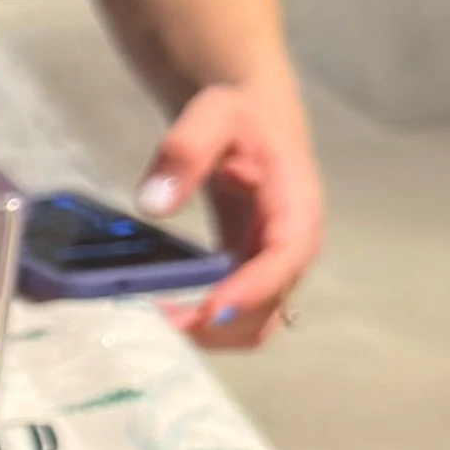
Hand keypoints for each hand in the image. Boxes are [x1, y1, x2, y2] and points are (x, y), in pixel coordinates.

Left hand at [136, 76, 323, 347]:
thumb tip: (154, 204)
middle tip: (158, 320)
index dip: (252, 290)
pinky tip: (166, 314)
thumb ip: (185, 151)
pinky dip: (206, 327)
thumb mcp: (212, 114)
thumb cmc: (238, 115)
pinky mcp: (253, 277)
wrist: (250, 119)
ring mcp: (275, 268)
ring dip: (211, 335)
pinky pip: (237, 318)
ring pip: (253, 324)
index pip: (285, 259)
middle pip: (268, 306)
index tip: (211, 310)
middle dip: (220, 323)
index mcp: (296, 208)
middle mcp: (294, 248)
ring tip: (156, 321)